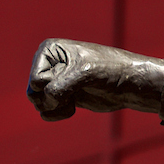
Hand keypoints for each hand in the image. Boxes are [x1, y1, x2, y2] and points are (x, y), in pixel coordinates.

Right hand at [27, 39, 163, 120]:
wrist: (131, 84)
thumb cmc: (110, 70)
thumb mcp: (85, 73)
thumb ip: (60, 86)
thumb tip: (45, 99)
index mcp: (51, 49)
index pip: (36, 80)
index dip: (55, 85)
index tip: (77, 78)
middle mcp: (50, 63)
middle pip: (32, 93)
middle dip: (51, 99)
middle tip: (74, 93)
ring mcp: (55, 80)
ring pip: (37, 103)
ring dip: (55, 107)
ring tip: (74, 100)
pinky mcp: (62, 96)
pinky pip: (46, 112)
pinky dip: (57, 114)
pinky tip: (73, 108)